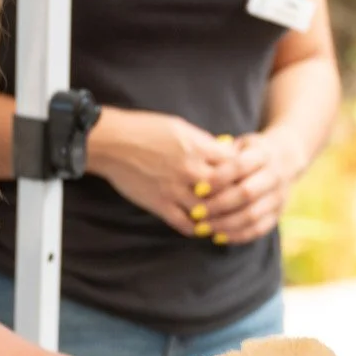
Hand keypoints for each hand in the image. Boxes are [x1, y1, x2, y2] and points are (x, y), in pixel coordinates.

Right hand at [91, 108, 237, 235]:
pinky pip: (184, 224)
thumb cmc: (145, 129)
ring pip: (208, 210)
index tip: (243, 175)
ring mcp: (175, 190)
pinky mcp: (160, 204)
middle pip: (226, 190)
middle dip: (234, 195)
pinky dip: (196, 228)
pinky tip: (201, 227)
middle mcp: (190, 170)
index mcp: (198, 148)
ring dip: (217, 215)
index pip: (235, 164)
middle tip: (238, 200)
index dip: (242, 171)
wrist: (112, 143)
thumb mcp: (180, 127)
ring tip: (223, 218)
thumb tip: (224, 150)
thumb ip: (203, 141)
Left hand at [201, 129, 307, 244]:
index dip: (218, 178)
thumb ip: (221, 155)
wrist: (285, 160)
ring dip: (225, 224)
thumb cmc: (249, 152)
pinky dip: (237, 236)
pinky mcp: (277, 214)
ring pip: (252, 215)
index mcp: (263, 154)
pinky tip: (217, 237)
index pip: (239, 166)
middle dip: (219, 205)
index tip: (197, 189)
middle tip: (196, 213)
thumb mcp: (238, 145)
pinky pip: (258, 229)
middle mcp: (274, 175)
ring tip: (203, 228)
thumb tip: (197, 172)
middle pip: (246, 193)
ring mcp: (278, 197)